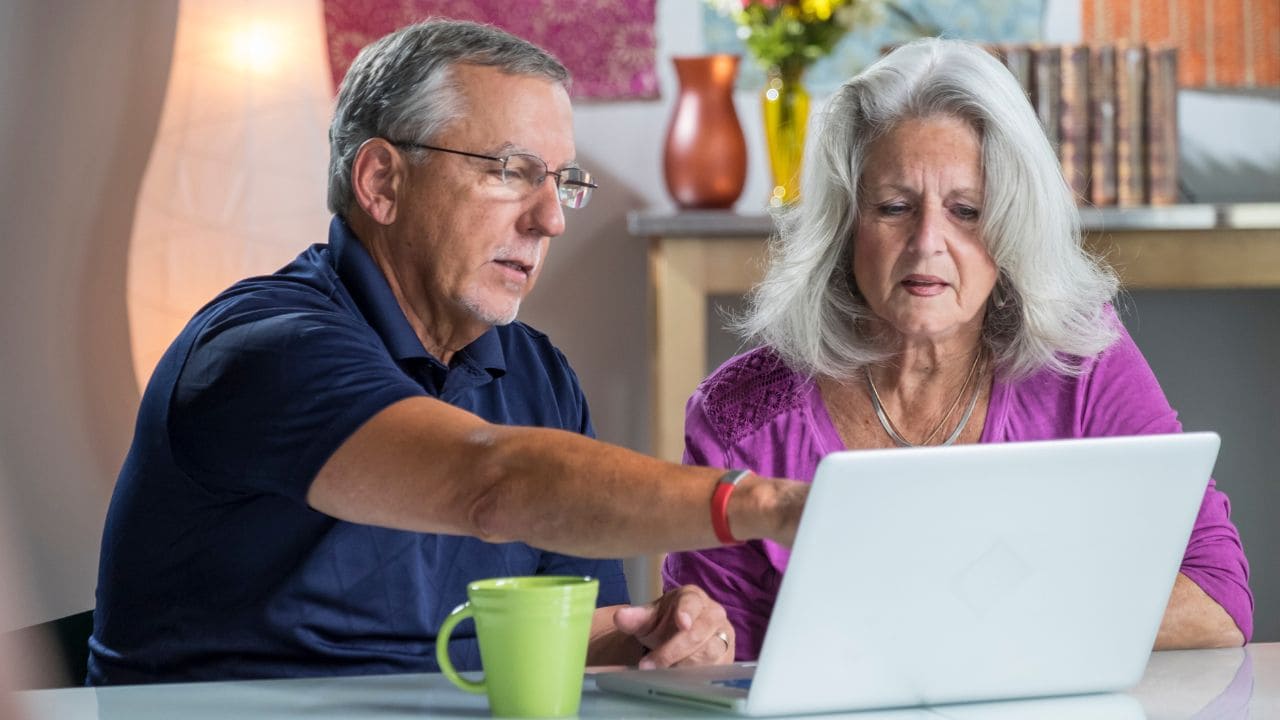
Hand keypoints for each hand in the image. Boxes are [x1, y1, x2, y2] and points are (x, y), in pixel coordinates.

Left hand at [612, 585, 733, 667]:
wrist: (677, 637)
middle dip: (673, 651)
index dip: (687, 612)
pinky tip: (679, 681)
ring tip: (662, 674)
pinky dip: (696, 677)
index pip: (692, 603)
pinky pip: (716, 670)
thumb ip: (634, 618)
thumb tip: (620, 617)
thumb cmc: (664, 623)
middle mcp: (714, 613)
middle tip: (649, 665)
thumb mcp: (647, 619)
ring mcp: (724, 635)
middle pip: (699, 633)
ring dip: (683, 666)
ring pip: (709, 653)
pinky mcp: (727, 657)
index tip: (682, 623)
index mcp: (693, 597)